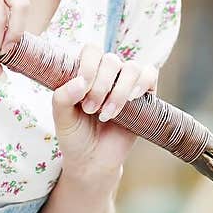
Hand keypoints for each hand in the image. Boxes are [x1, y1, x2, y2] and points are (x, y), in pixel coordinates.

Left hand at [52, 44, 158, 175]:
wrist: (93, 161)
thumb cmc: (75, 136)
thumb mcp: (61, 118)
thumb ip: (62, 97)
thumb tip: (81, 82)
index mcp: (86, 72)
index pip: (92, 51)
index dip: (89, 65)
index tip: (82, 89)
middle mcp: (107, 74)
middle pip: (111, 60)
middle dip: (100, 86)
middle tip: (90, 109)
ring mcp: (127, 84)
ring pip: (131, 68)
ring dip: (119, 91)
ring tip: (106, 114)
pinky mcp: (145, 96)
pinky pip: (151, 75)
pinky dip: (143, 83)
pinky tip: (132, 98)